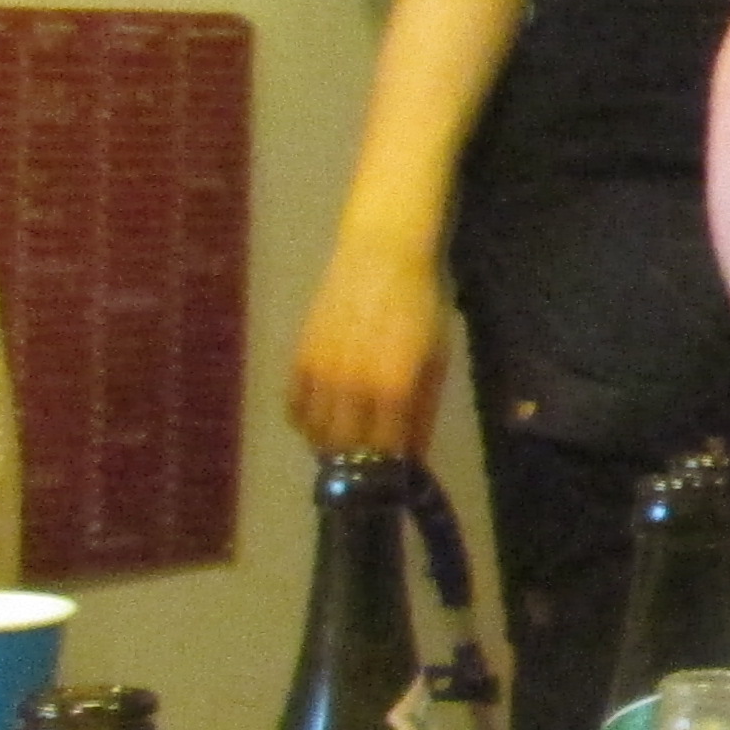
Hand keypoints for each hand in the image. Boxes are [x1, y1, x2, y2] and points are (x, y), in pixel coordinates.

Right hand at [289, 230, 451, 453]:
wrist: (382, 254)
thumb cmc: (422, 304)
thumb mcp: (435, 359)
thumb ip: (423, 410)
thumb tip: (413, 454)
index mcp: (393, 388)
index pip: (383, 450)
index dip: (389, 468)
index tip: (396, 474)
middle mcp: (352, 386)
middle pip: (345, 449)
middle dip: (359, 463)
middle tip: (372, 462)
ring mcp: (321, 373)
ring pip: (315, 433)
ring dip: (332, 445)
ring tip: (349, 442)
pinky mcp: (300, 358)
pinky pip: (293, 407)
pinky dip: (306, 422)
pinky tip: (324, 419)